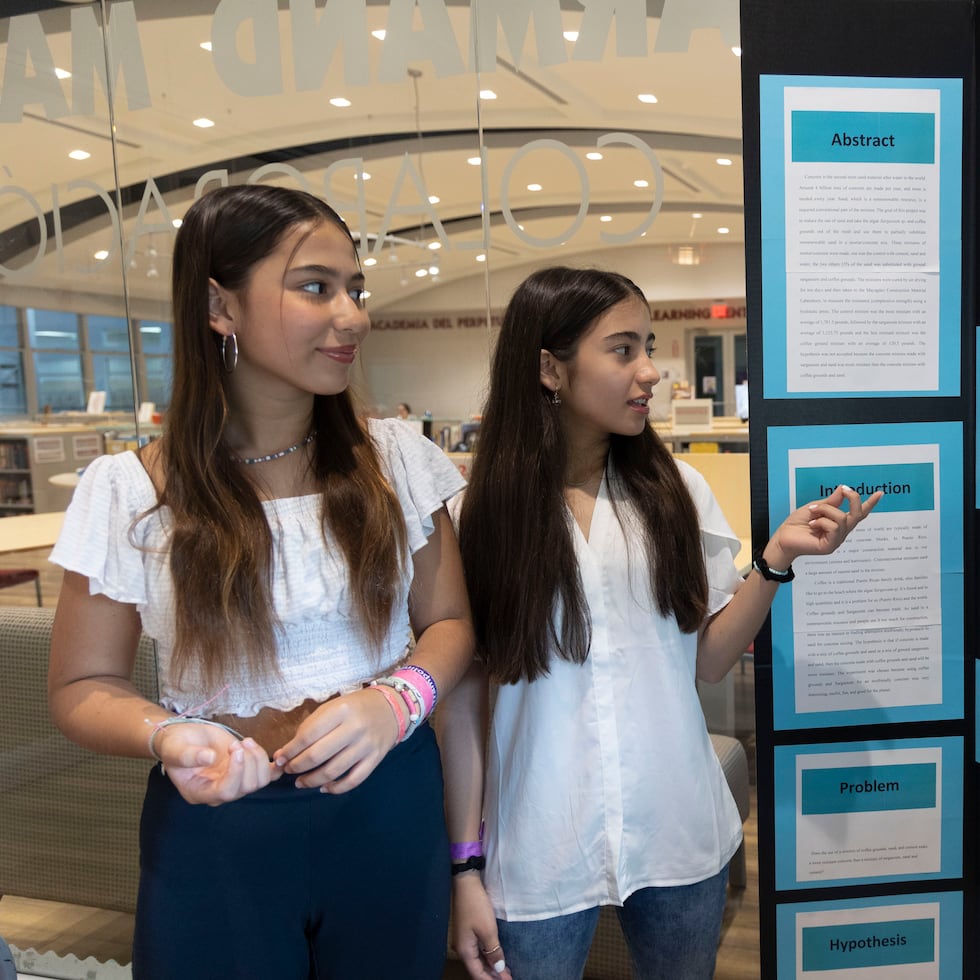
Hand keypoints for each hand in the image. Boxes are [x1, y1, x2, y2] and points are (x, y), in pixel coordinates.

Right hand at [156, 724, 280, 805]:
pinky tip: (274, 755)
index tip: (236, 749)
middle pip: (245, 788)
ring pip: (259, 781)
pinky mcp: (245, 770)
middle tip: (239, 742)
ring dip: (258, 759)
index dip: (235, 772)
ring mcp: (234, 781)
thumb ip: (190, 756)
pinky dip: (275, 767)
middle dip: (248, 763)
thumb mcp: (176, 749)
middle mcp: (219, 791)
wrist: (184, 738)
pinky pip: (267, 775)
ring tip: (246, 741)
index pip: (225, 792)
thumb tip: (209, 758)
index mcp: (199, 792)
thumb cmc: (176, 745)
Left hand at [272, 687, 399, 792]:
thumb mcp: (332, 706)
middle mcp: (354, 728)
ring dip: (312, 781)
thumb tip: (286, 753)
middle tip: (289, 770)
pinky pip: (353, 780)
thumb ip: (310, 727)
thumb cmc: (355, 707)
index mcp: (340, 710)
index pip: (308, 735)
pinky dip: (336, 788)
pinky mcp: (375, 759)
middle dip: (297, 767)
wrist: (390, 707)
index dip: (289, 751)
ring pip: (333, 771)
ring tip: (301, 782)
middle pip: (318, 755)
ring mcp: (366, 745)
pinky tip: (324, 788)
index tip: (279, 760)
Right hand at [450, 874, 510, 978]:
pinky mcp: (467, 930)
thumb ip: (493, 952)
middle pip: (477, 967)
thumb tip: (498, 970)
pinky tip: (495, 955)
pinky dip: (487, 955)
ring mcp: (463, 939)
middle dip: (492, 974)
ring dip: (490, 965)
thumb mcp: (488, 930)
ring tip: (504, 970)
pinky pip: (477, 949)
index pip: (477, 974)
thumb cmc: (476, 906)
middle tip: (508, 977)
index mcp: (464, 950)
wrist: (466, 882)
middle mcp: (462, 947)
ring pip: (477, 958)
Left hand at [768, 483, 882, 567]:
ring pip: (842, 518)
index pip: (858, 513)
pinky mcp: (830, 546)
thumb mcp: (815, 508)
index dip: (870, 504)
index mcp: (838, 522)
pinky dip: (821, 521)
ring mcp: (836, 540)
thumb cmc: (796, 524)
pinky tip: (811, 525)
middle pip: (857, 514)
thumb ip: (830, 501)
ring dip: (826, 510)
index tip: (880, 493)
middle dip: (854, 499)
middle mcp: (841, 532)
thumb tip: (843, 489)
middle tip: (844, 490)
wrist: (782, 538)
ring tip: (813, 513)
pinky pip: (833, 527)